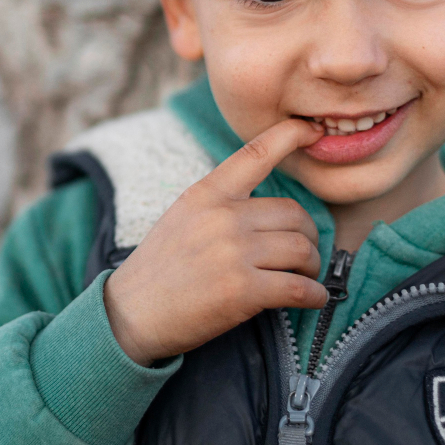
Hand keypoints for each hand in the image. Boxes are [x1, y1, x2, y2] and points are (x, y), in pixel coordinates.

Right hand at [102, 118, 327, 365]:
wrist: (131, 314)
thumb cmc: (161, 266)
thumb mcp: (184, 215)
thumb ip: (223, 203)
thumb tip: (272, 210)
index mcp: (207, 193)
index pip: (256, 153)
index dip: (289, 136)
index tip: (312, 130)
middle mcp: (223, 217)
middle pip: (294, 213)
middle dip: (309, 234)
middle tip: (305, 252)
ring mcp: (234, 253)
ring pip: (302, 249)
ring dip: (313, 265)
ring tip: (306, 275)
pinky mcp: (243, 291)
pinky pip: (299, 288)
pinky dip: (314, 295)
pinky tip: (313, 298)